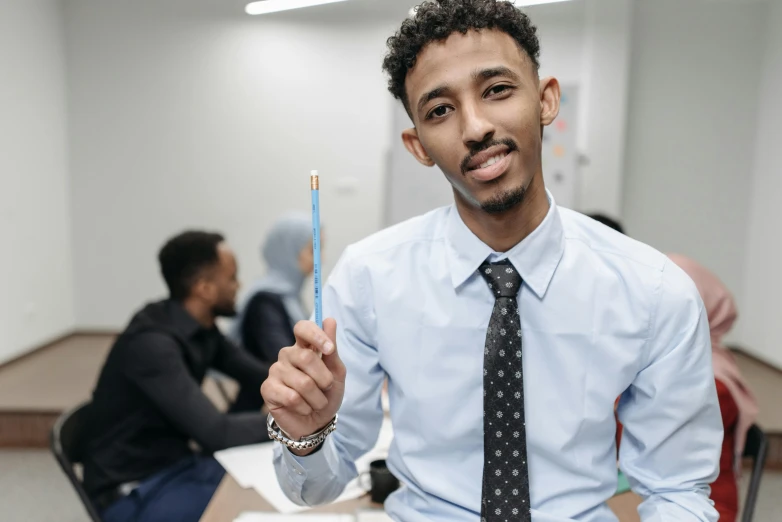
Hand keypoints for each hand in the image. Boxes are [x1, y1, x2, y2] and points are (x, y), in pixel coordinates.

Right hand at [261, 318, 345, 454]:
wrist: (316, 422)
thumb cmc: (326, 394)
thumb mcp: (336, 372)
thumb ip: (331, 349)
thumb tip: (329, 320)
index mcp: (303, 347)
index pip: (302, 328)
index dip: (316, 336)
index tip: (329, 350)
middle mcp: (287, 355)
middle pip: (305, 357)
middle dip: (323, 378)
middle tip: (327, 388)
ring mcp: (275, 371)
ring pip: (302, 382)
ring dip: (317, 398)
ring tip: (316, 402)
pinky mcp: (267, 389)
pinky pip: (291, 397)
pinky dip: (304, 407)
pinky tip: (303, 408)